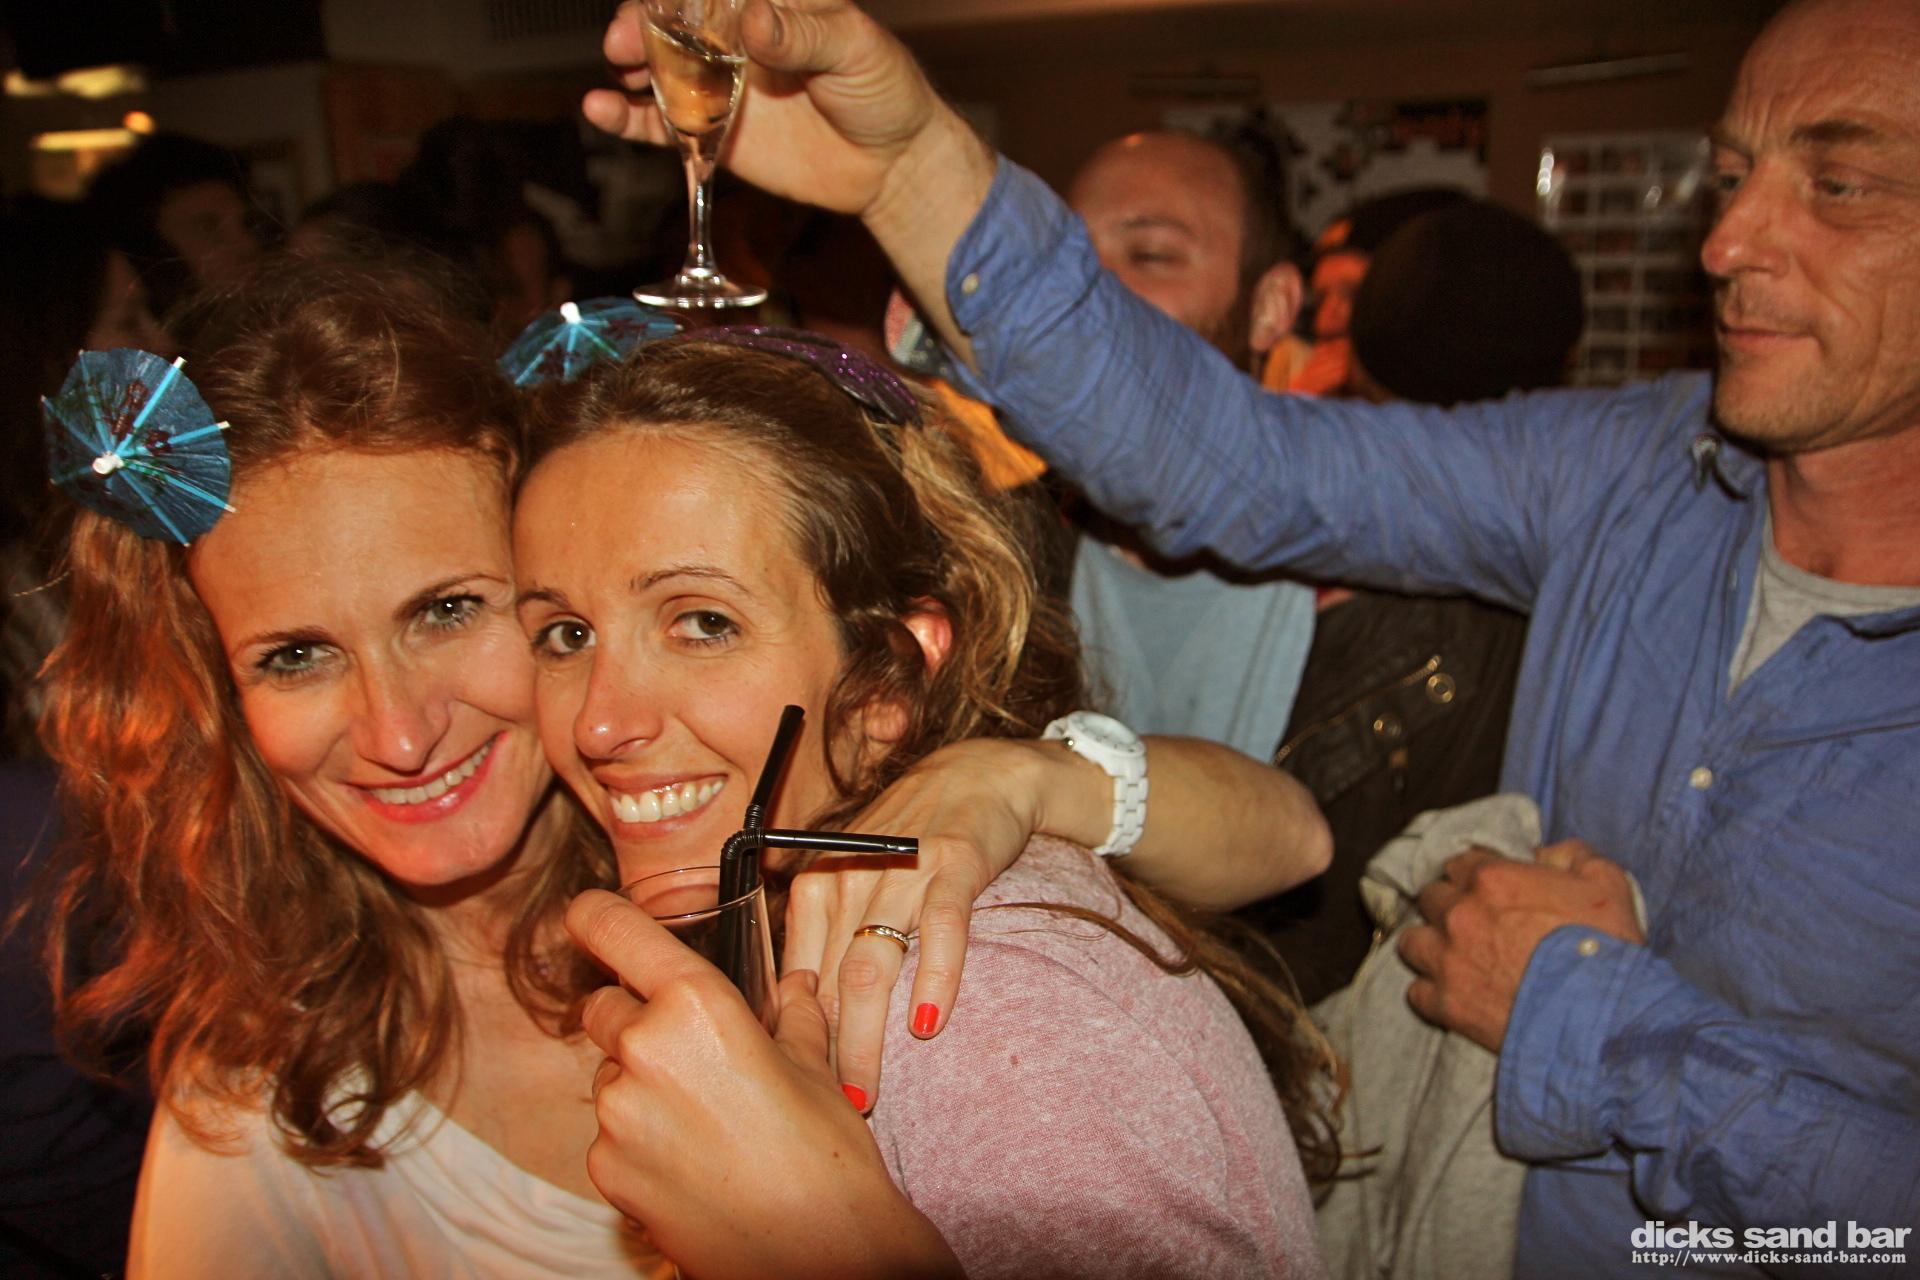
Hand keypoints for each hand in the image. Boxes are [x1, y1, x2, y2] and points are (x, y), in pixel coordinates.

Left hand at [568, 890, 959, 1279]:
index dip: (595, 915)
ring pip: (610, 1075)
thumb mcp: (812, 1067)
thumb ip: (790, 1015)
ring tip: (705, 1118)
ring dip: (640, 1082)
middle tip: (688, 1049)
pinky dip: (640, 1137)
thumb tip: (794, 986)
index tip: (587, 913)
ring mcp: (617, 1114)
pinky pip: (611, 1132)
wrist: (819, 1253)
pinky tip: (693, 1159)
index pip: (615, 931)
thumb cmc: (825, 1154)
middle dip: (635, 1018)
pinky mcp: (607, 1168)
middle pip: (604, 1008)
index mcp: (695, 1004)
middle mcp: (643, 1049)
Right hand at [586, 0, 973, 222]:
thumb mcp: (856, 51)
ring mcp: (718, 83)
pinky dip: (625, 118)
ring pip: (656, 65)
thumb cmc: (885, 91)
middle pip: (672, 20)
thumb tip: (755, 20)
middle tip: (625, 37)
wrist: (891, 165)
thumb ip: (804, 37)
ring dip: (627, 62)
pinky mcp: (710, 132)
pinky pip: (658, 124)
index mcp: (770, 1)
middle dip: (642, 22)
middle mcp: (734, 36)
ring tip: (617, 66)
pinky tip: (602, 110)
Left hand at [783, 738, 1061, 1109]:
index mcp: (815, 887)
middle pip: (827, 985)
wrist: (977, 775)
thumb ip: (826, 937)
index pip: (795, 979)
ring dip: (865, 1038)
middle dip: (823, 1059)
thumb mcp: (854, 878)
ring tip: (864, 1095)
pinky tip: (929, 1026)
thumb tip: (798, 1025)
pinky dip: (935, 979)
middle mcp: (848, 879)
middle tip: (825, 1119)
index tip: (794, 1097)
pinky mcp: (953, 866)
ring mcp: (901, 873)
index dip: (793, 1043)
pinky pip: (940, 931)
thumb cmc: (909, 838)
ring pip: (872, 967)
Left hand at [1398, 839, 1643, 1051]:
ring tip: (1453, 958)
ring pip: (1412, 942)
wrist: (1599, 1020)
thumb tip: (1546, 853)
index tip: (1488, 891)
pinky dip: (1431, 992)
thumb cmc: (1606, 949)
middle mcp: (1459, 914)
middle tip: (1473, 924)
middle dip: (1449, 907)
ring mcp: (1447, 960)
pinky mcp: (1445, 1004)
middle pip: (1432, 898)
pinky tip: (1454, 994)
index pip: (1460, 864)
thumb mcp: (1606, 884)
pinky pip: (1416, 991)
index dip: (1475, 877)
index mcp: (1491, 879)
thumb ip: (1573, 855)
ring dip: (1430, 945)